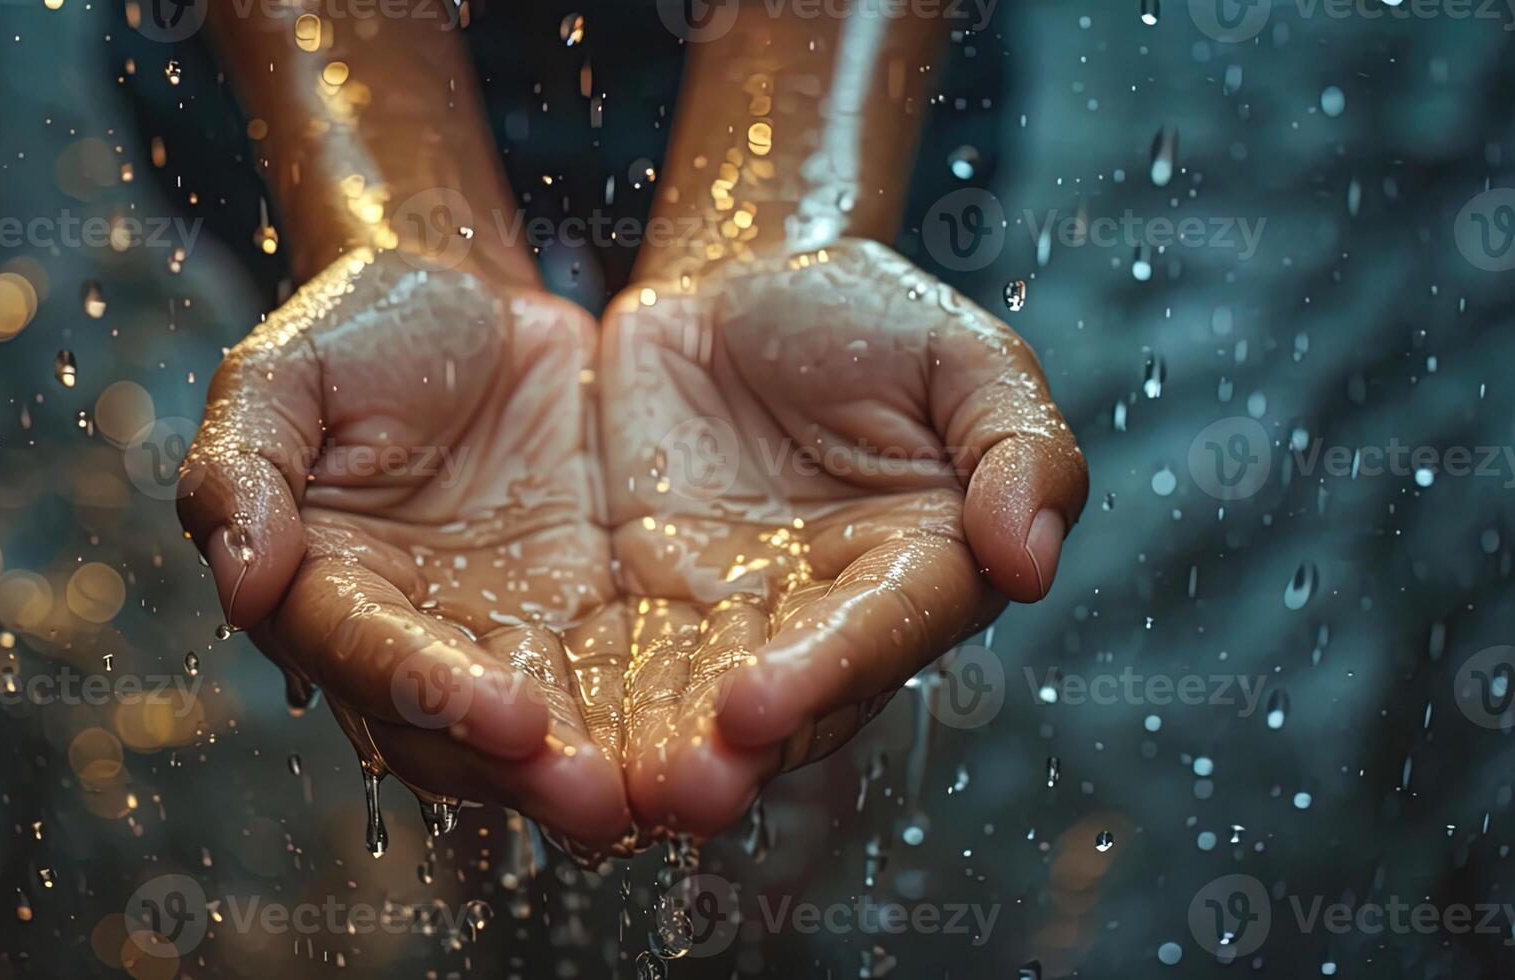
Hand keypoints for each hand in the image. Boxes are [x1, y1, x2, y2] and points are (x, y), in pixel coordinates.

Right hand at [178, 253, 631, 849]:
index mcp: (324, 587)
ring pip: (534, 734)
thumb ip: (245, 465)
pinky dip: (648, 724)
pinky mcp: (581, 620)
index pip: (365, 656)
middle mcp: (410, 634)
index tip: (500, 711)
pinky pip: (614, 685)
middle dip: (518, 770)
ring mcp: (500, 634)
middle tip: (590, 796)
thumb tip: (237, 579)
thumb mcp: (289, 369)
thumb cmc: (369, 326)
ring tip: (653, 798)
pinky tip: (704, 750)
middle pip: (450, 732)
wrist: (477, 299)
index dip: (426, 689)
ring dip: (587, 774)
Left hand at [599, 239, 1087, 837]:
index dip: (824, 669)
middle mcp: (821, 623)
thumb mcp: (957, 352)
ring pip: (689, 708)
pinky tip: (535, 740)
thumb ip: (1018, 444)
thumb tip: (1033, 558)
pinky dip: (581, 710)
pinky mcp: (638, 612)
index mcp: (918, 570)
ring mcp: (723, 625)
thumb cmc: (859, 316)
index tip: (758, 701)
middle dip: (730, 752)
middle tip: (681, 789)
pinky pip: (608, 668)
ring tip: (609, 797)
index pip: (879, 631)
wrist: (730, 289)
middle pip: (782, 703)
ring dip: (651, 756)